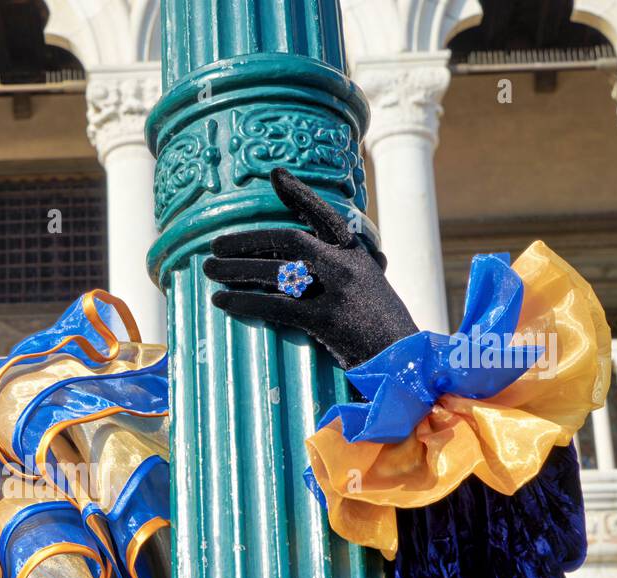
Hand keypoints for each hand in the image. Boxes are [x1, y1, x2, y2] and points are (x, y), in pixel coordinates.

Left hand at [204, 167, 418, 369]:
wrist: (407, 363)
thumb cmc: (383, 333)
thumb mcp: (370, 292)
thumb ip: (346, 274)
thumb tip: (310, 268)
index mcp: (357, 256)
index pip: (325, 217)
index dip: (301, 195)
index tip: (276, 176)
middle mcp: (347, 266)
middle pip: (290, 239)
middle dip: (249, 240)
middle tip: (216, 244)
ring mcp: (338, 291)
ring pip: (277, 271)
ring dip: (237, 268)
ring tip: (209, 269)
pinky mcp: (327, 320)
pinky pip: (275, 306)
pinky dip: (245, 301)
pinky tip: (222, 301)